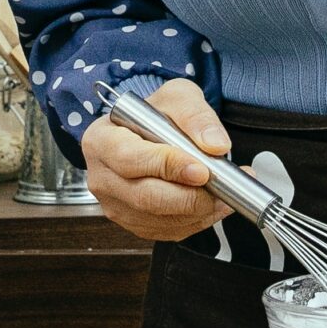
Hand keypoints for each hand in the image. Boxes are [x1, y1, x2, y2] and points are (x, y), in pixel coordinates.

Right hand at [79, 79, 234, 240]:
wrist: (152, 132)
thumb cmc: (157, 114)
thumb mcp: (178, 96)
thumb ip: (196, 116)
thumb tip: (214, 144)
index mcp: (101, 141)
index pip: (130, 159)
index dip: (168, 166)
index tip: (201, 168)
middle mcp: (102, 177)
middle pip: (145, 197)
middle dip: (189, 196)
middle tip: (221, 184)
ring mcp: (116, 205)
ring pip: (160, 218)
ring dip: (199, 209)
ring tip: (225, 191)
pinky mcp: (134, 224)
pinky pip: (169, 230)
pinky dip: (198, 220)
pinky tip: (212, 202)